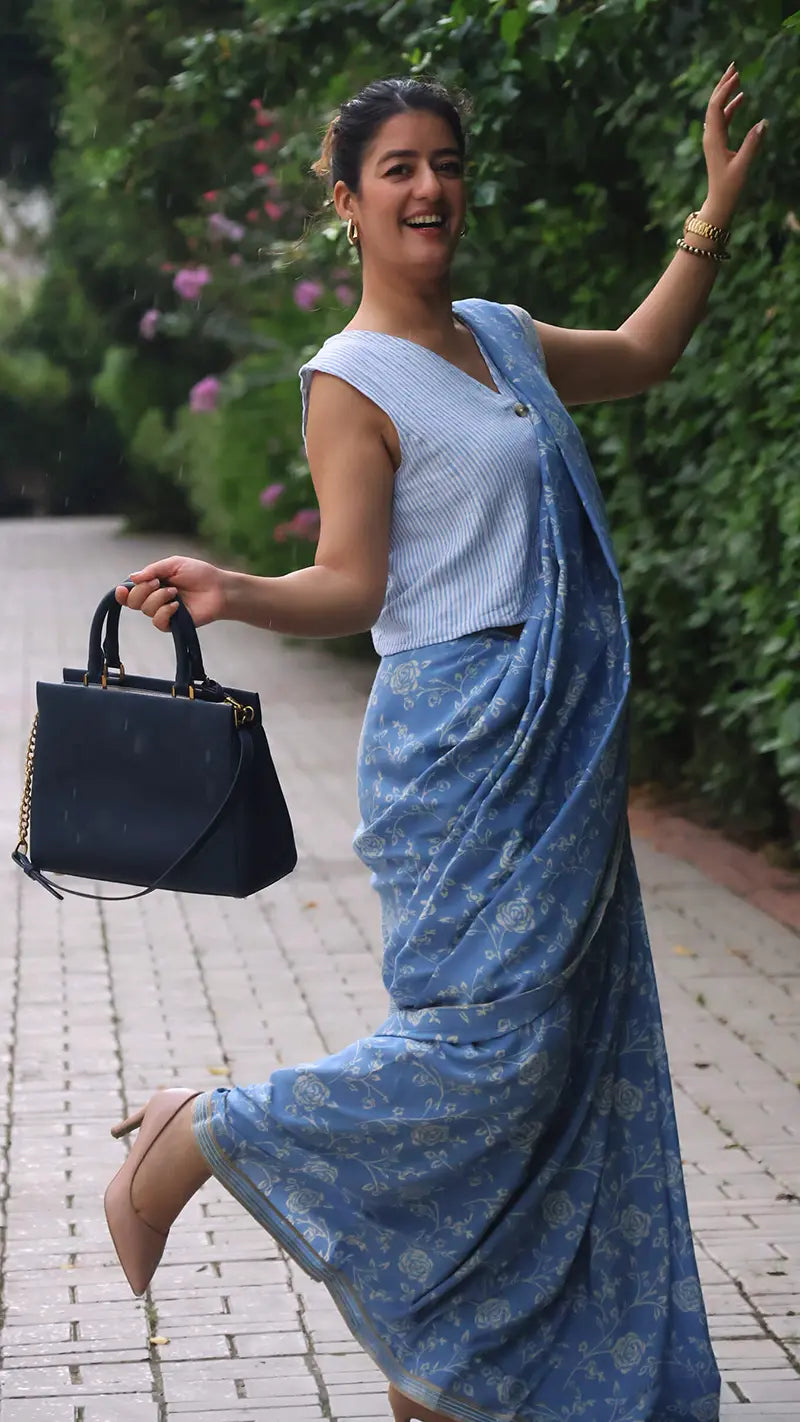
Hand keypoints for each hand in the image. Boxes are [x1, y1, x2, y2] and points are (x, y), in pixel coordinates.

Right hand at [116, 556, 226, 631]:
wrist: (219, 588)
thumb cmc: (199, 574)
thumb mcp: (174, 564)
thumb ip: (153, 570)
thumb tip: (132, 578)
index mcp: (152, 585)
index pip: (130, 592)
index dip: (122, 593)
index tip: (123, 589)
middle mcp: (154, 599)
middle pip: (133, 602)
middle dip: (143, 590)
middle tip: (159, 583)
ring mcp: (163, 612)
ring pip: (146, 610)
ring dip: (158, 598)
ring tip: (175, 592)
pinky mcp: (173, 624)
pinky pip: (158, 622)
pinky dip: (165, 611)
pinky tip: (177, 606)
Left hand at [702, 61, 766, 226]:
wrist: (719, 201)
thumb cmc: (730, 186)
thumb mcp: (743, 165)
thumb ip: (753, 144)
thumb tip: (764, 122)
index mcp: (714, 139)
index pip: (716, 107)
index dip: (725, 89)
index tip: (737, 74)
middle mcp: (710, 136)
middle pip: (713, 104)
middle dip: (722, 84)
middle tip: (734, 66)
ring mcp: (713, 139)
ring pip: (717, 110)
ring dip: (726, 93)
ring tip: (736, 77)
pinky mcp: (717, 143)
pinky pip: (722, 119)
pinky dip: (730, 107)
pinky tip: (740, 98)